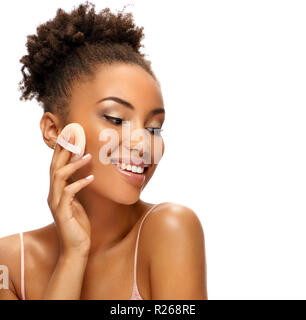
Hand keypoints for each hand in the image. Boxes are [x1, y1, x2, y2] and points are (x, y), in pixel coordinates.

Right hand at [47, 133, 93, 257]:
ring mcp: (56, 203)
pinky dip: (80, 183)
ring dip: (73, 164)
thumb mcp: (78, 202)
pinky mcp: (62, 212)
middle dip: (64, 150)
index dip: (62, 150)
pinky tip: (91, 178)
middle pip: (55, 167)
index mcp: (57, 191)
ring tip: (88, 156)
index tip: (70, 135)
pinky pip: (69, 193)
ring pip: (59, 177)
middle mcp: (53, 194)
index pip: (57, 166)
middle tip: (74, 136)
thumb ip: (76, 188)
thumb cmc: (78, 224)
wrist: (77, 247)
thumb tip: (82, 174)